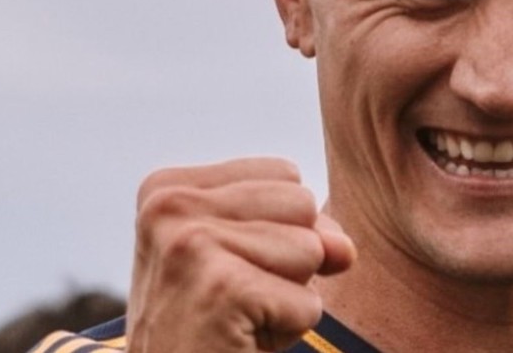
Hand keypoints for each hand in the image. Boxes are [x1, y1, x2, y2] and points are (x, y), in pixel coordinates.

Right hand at [126, 157, 355, 352]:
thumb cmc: (207, 332)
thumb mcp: (250, 261)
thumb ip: (302, 230)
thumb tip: (344, 248)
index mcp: (167, 188)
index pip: (285, 176)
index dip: (276, 232)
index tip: (223, 274)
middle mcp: (170, 205)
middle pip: (301, 204)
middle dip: (287, 262)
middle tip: (233, 302)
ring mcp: (191, 244)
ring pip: (310, 250)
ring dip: (286, 300)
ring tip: (235, 321)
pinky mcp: (221, 289)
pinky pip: (308, 303)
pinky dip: (286, 333)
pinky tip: (239, 342)